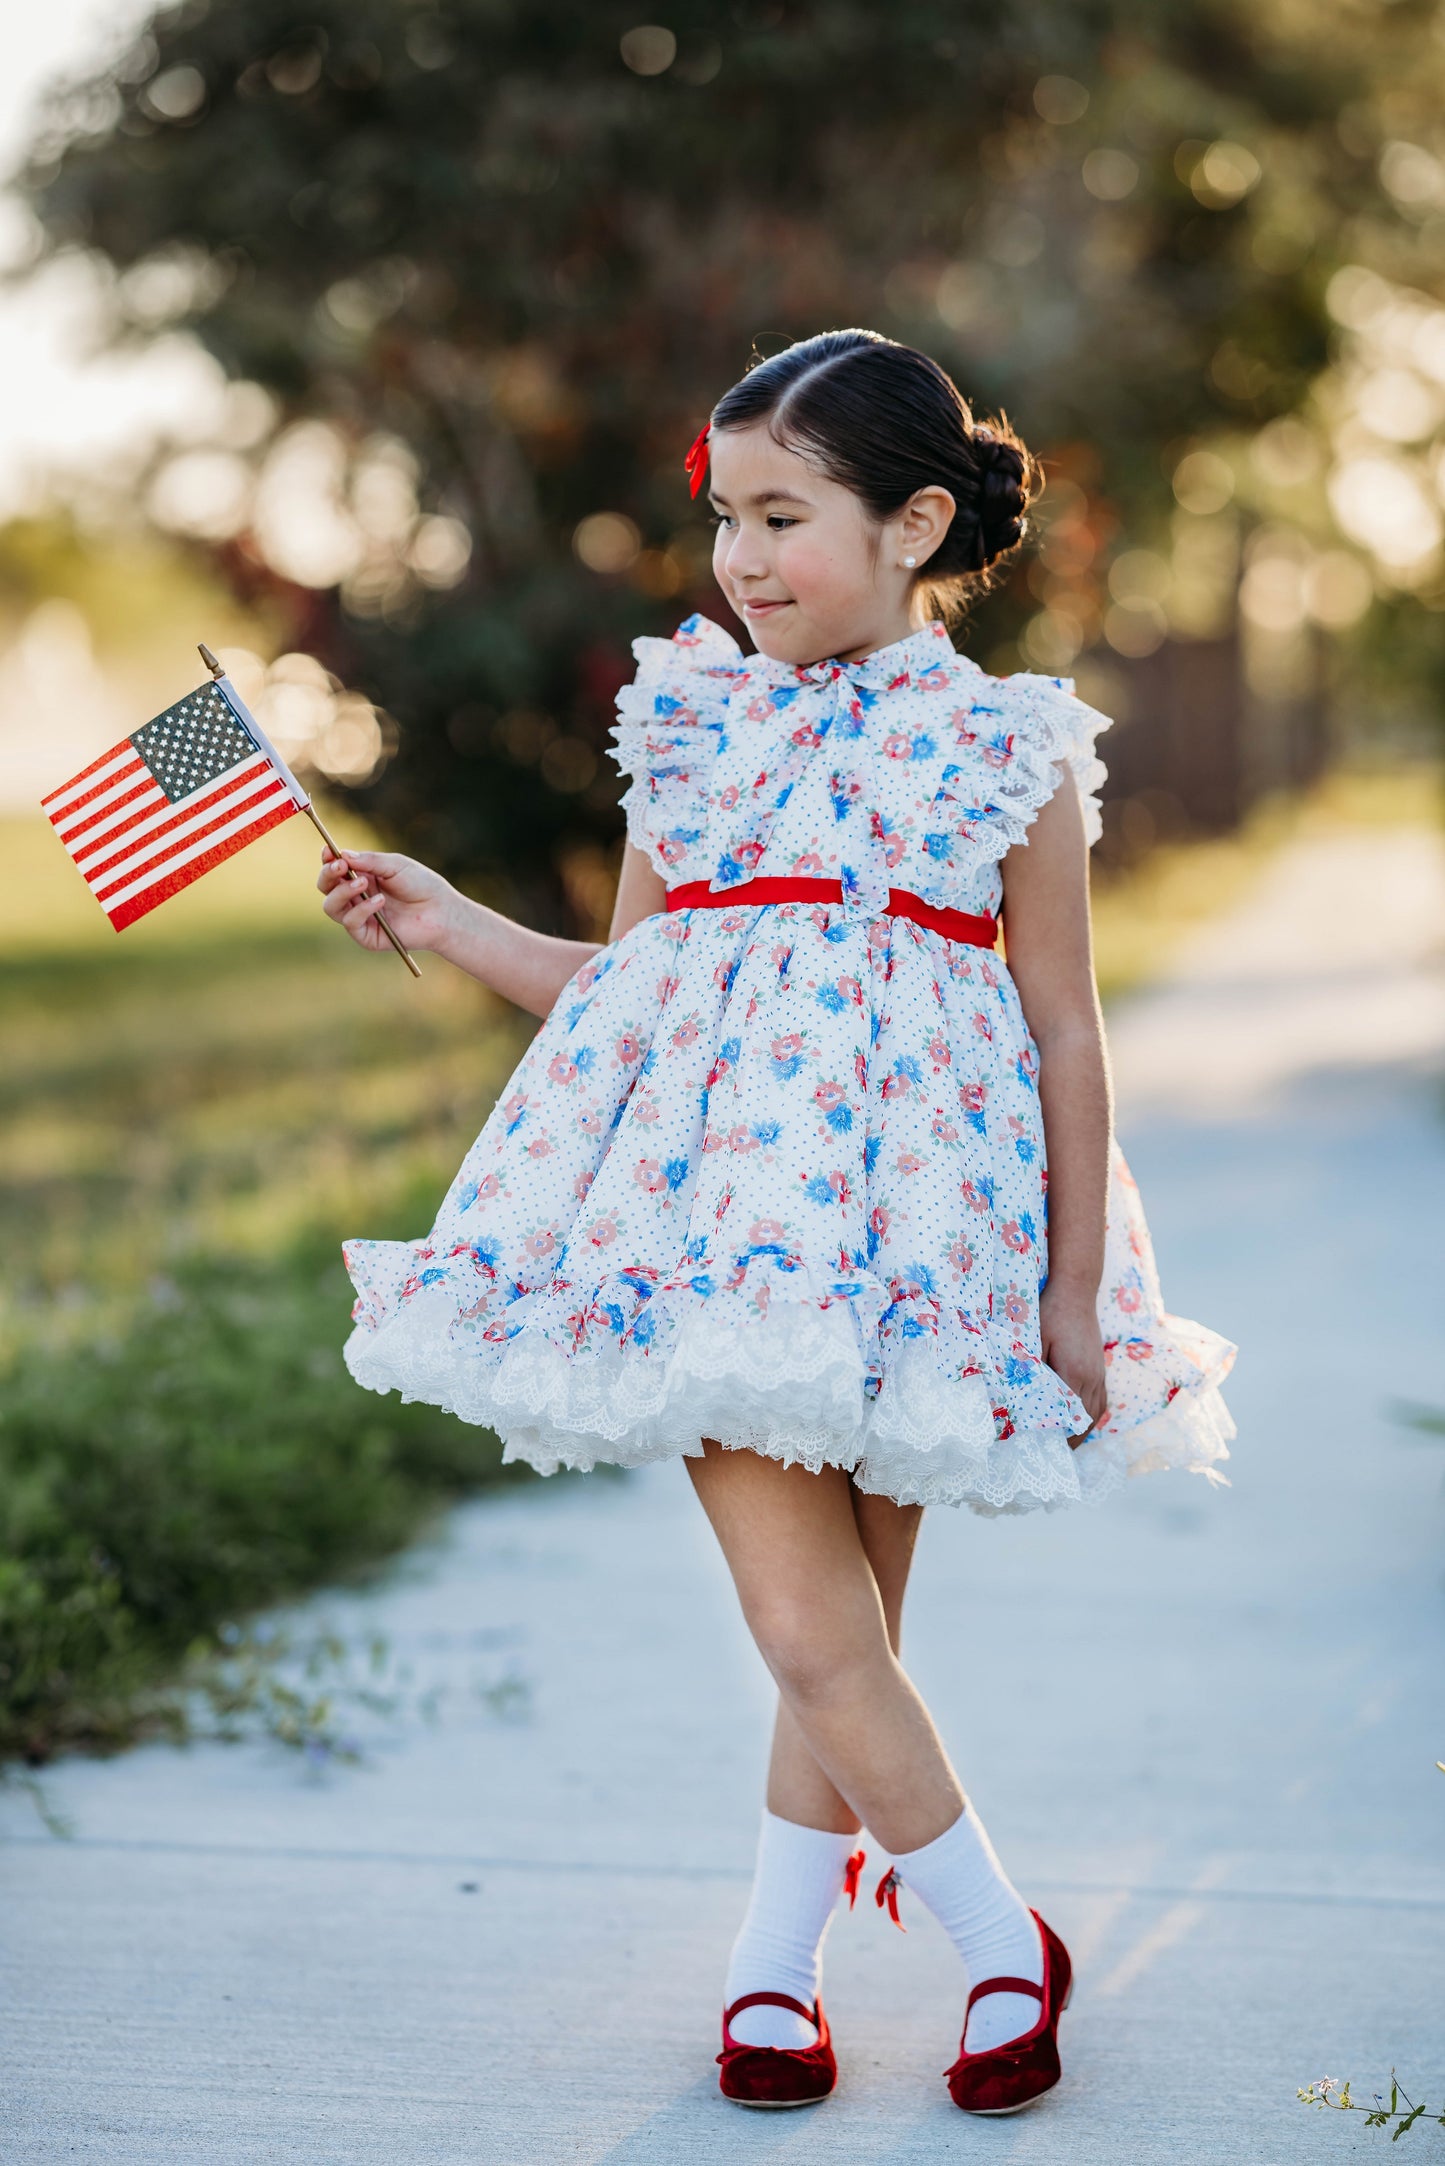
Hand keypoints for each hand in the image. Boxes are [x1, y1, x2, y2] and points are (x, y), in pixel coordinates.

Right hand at [316, 847, 459, 955]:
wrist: (441, 911)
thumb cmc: (421, 885)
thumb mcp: (395, 865)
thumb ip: (369, 861)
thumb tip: (341, 854)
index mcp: (362, 876)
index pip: (334, 869)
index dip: (327, 860)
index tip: (327, 851)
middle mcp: (357, 897)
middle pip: (326, 887)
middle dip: (328, 875)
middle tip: (341, 867)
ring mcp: (360, 917)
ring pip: (331, 906)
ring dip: (342, 892)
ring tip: (363, 883)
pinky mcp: (366, 936)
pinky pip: (350, 922)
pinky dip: (362, 909)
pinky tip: (381, 901)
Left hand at [1038, 1280, 1107, 1445]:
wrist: (1076, 1290)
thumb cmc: (1051, 1312)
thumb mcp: (1034, 1338)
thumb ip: (1029, 1366)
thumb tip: (1018, 1392)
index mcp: (1074, 1372)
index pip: (1068, 1415)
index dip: (1058, 1434)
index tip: (1045, 1449)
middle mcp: (1092, 1377)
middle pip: (1085, 1419)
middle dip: (1072, 1440)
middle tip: (1054, 1454)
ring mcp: (1099, 1372)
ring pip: (1096, 1412)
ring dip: (1083, 1430)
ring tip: (1068, 1444)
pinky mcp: (1100, 1367)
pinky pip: (1101, 1400)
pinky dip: (1092, 1415)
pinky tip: (1081, 1420)